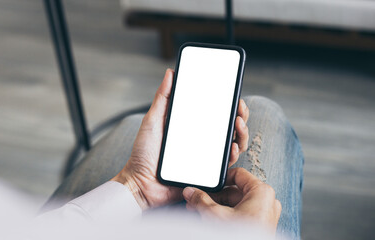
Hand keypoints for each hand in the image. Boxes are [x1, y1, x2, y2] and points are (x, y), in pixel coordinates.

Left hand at [112, 69, 249, 209]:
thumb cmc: (143, 154)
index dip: (228, 104)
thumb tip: (171, 73)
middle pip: (229, 126)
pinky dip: (234, 154)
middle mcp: (202, 140)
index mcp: (191, 127)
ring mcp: (206, 156)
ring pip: (233, 143)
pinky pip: (226, 164)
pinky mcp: (207, 173)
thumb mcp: (152, 121)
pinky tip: (233, 147)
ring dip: (241, 132)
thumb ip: (162, 98)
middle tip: (239, 108)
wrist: (140, 182)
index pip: (215, 112)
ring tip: (238, 124)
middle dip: (240, 115)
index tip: (235, 95)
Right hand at [182, 168, 281, 231]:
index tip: (207, 184)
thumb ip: (201, 200)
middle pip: (235, 191)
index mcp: (261, 192)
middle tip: (197, 200)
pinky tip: (210, 220)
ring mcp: (264, 215)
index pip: (238, 174)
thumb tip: (191, 192)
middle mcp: (267, 201)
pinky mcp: (260, 226)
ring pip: (237, 204)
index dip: (220, 178)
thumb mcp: (215, 215)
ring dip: (217, 206)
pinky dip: (226, 215)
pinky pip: (241, 214)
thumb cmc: (241, 237)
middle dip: (213, 197)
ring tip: (199, 211)